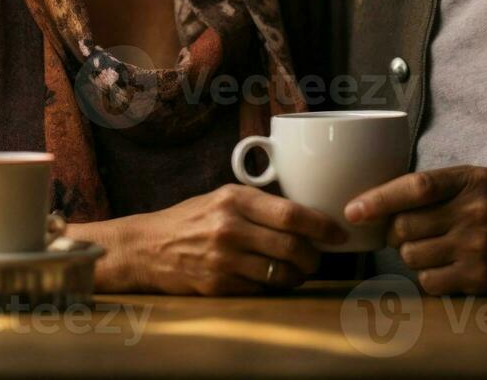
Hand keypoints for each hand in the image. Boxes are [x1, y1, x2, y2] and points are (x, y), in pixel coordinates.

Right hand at [94, 184, 347, 295]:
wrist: (147, 247)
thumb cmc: (190, 219)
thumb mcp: (221, 197)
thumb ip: (259, 203)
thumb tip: (306, 214)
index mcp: (234, 199)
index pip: (292, 214)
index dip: (322, 226)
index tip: (338, 232)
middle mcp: (230, 227)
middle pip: (292, 246)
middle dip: (314, 257)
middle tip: (317, 258)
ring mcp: (224, 259)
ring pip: (281, 274)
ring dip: (298, 275)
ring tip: (297, 271)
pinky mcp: (218, 285)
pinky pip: (262, 290)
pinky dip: (274, 287)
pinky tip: (271, 280)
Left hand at [345, 165, 486, 294]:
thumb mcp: (475, 181)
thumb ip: (435, 186)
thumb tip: (376, 201)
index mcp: (471, 180)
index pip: (415, 187)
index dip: (378, 199)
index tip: (352, 210)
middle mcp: (475, 213)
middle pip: (404, 227)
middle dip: (393, 232)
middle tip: (401, 231)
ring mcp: (477, 249)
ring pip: (411, 256)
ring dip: (410, 254)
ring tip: (431, 246)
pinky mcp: (480, 279)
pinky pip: (429, 281)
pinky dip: (428, 275)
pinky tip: (445, 266)